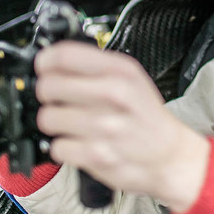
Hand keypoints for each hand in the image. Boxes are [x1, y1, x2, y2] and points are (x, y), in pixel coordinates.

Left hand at [35, 41, 209, 213]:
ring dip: (54, 123)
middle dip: (47, 95)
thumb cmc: (146, 118)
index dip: (45, 62)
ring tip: (70, 125)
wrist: (170, 157)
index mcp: (121, 71)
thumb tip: (52, 61)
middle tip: (58, 100)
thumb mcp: (132, 79)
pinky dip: (63, 148)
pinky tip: (79, 144)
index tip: (43, 69)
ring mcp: (105, 127)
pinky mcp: (96, 155)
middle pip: (49, 86)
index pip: (64, 56)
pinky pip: (56, 147)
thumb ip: (96, 67)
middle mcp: (114, 95)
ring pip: (47, 118)